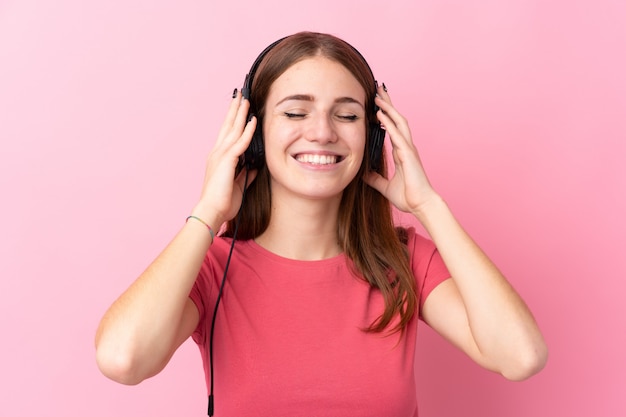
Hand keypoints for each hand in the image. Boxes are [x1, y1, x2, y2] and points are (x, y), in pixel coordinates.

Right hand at [192, 90, 257, 226]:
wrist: (212, 212)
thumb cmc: (223, 202)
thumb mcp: (239, 185)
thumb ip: (247, 173)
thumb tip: (256, 166)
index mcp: (219, 158)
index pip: (227, 134)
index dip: (233, 120)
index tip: (239, 108)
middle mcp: (217, 153)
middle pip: (228, 126)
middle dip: (235, 109)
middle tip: (240, 95)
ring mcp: (221, 155)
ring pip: (233, 129)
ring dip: (241, 114)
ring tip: (246, 100)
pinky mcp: (227, 161)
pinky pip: (240, 142)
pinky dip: (247, 131)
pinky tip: (253, 120)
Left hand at [364, 86, 438, 215]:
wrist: (421, 205)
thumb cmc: (408, 197)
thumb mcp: (385, 187)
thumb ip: (375, 179)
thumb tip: (363, 175)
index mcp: (402, 152)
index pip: (393, 128)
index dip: (386, 115)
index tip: (377, 104)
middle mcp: (406, 147)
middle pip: (397, 119)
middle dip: (388, 104)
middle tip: (379, 90)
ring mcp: (408, 149)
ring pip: (399, 122)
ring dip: (388, 108)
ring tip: (378, 96)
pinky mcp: (408, 155)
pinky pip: (397, 135)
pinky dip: (389, 123)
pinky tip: (381, 115)